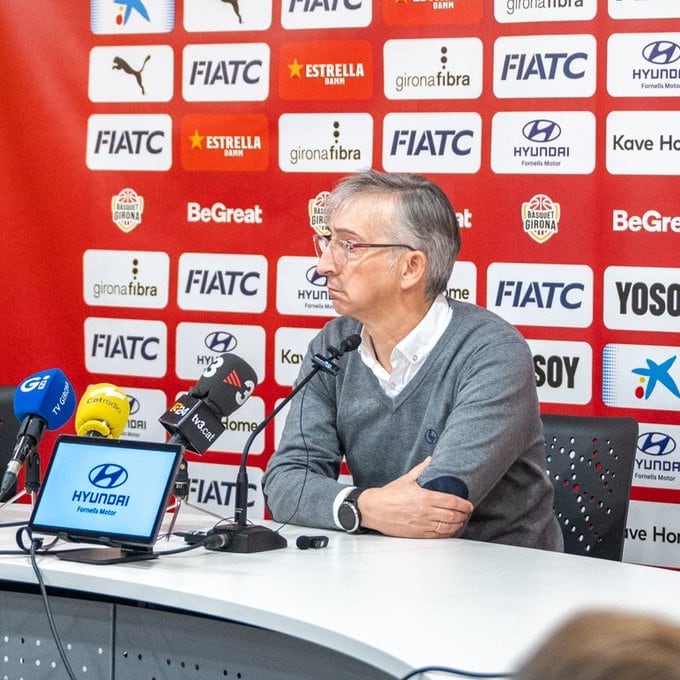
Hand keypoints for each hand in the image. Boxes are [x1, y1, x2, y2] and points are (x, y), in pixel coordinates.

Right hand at [357, 457, 473, 538]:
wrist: (374, 509)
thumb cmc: (389, 494)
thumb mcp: (406, 479)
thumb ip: (421, 469)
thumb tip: (430, 460)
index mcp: (424, 497)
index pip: (451, 502)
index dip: (463, 504)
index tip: (469, 504)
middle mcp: (425, 512)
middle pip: (452, 515)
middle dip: (463, 515)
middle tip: (467, 513)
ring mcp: (422, 524)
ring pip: (447, 527)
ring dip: (457, 525)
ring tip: (461, 521)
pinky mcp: (417, 533)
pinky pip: (437, 535)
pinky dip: (447, 533)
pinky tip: (450, 530)